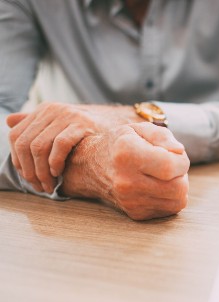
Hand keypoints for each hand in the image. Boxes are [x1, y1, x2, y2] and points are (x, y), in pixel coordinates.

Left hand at [7, 102, 142, 193]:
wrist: (119, 128)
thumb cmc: (89, 133)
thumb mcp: (60, 125)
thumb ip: (36, 124)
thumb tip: (10, 121)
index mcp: (44, 110)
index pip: (16, 136)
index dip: (18, 161)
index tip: (28, 178)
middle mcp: (53, 109)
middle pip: (25, 144)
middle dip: (30, 170)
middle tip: (40, 186)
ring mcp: (67, 115)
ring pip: (38, 147)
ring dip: (41, 171)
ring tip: (50, 184)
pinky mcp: (81, 123)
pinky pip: (59, 145)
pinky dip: (55, 162)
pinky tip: (59, 172)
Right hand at [61, 122, 189, 219]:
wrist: (93, 166)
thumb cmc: (123, 143)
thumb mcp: (141, 129)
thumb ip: (163, 137)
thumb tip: (179, 152)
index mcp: (127, 154)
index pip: (170, 166)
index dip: (182, 160)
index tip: (175, 154)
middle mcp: (126, 181)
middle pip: (178, 187)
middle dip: (182, 175)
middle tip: (171, 165)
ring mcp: (130, 201)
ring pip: (178, 201)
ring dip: (178, 186)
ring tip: (164, 175)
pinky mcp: (136, 214)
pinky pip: (170, 209)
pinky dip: (171, 197)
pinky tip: (158, 186)